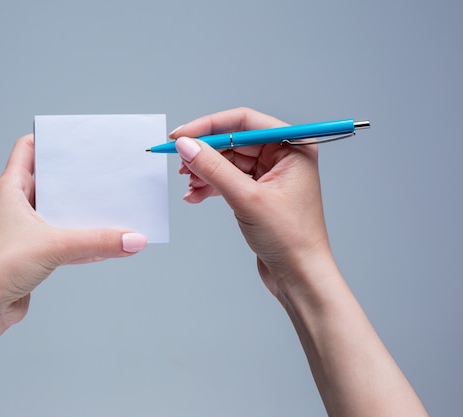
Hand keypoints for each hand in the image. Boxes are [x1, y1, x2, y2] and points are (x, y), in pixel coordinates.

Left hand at [0, 134, 146, 329]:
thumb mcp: (55, 246)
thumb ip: (97, 241)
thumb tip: (134, 239)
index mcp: (12, 188)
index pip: (29, 147)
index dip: (51, 138)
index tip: (79, 137)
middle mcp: (18, 203)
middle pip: (52, 177)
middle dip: (78, 175)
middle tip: (105, 169)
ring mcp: (27, 227)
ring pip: (61, 208)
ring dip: (84, 208)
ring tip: (113, 203)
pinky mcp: (36, 249)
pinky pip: (65, 235)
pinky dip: (84, 237)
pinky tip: (108, 242)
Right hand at [171, 107, 331, 296]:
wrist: (299, 276)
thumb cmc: (290, 238)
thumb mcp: (247, 199)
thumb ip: (214, 168)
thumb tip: (186, 145)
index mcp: (293, 146)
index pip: (244, 122)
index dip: (209, 126)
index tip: (182, 136)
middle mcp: (283, 156)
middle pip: (233, 141)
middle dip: (204, 153)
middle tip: (180, 162)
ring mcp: (270, 174)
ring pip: (227, 161)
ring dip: (204, 172)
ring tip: (188, 186)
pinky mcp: (258, 192)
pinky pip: (228, 179)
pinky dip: (210, 186)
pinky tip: (195, 196)